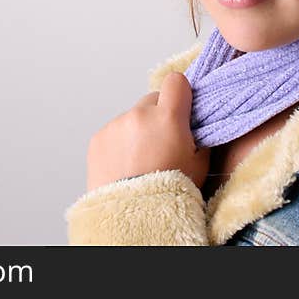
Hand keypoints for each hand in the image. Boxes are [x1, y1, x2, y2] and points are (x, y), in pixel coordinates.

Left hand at [86, 72, 209, 191]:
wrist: (132, 217)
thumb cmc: (168, 193)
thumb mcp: (199, 165)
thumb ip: (200, 137)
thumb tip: (198, 126)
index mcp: (167, 118)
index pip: (176, 81)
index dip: (180, 92)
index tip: (181, 106)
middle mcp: (139, 115)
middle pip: (152, 100)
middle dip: (159, 115)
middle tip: (162, 141)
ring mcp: (115, 125)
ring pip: (132, 117)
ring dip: (138, 130)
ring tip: (141, 160)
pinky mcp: (98, 138)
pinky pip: (113, 131)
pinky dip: (120, 143)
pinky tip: (125, 165)